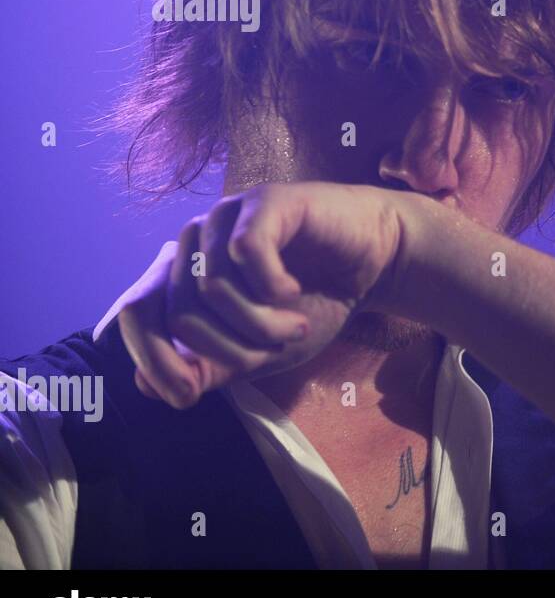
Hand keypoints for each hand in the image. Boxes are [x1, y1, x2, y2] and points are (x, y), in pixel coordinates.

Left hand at [116, 182, 403, 407]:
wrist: (375, 261)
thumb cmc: (317, 301)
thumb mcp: (259, 350)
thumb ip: (207, 366)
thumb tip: (147, 385)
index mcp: (185, 272)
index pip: (137, 313)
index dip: (152, 358)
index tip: (187, 396)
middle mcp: (196, 240)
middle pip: (178, 311)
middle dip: (230, 347)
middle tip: (277, 348)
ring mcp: (227, 216)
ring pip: (212, 287)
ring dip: (261, 323)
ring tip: (297, 326)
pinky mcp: (263, 201)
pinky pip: (245, 252)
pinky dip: (272, 286)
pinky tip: (293, 291)